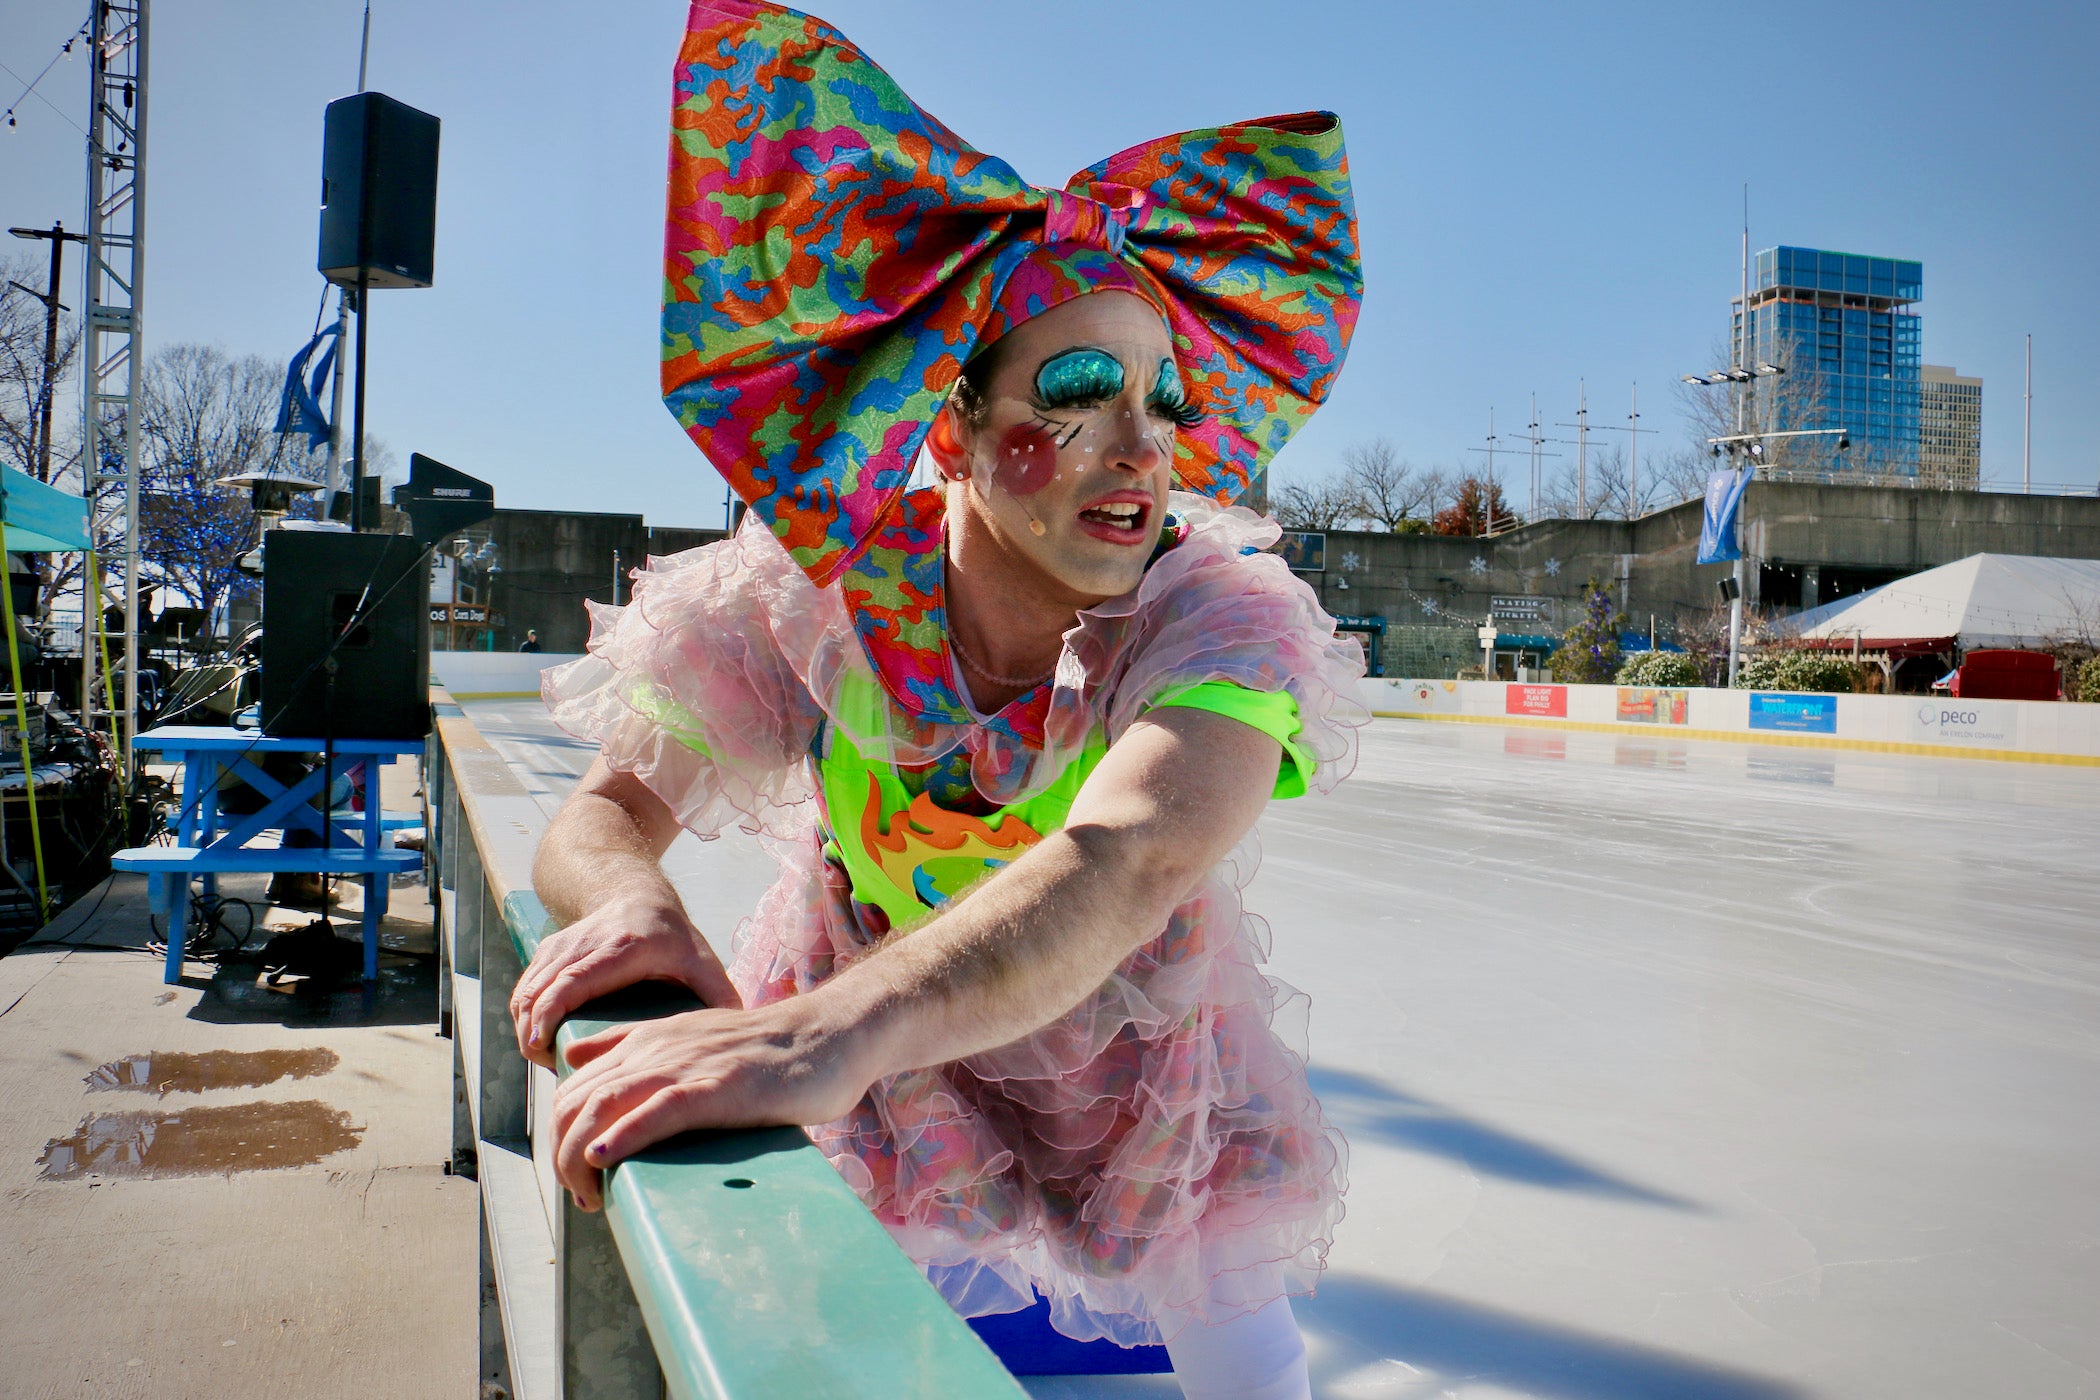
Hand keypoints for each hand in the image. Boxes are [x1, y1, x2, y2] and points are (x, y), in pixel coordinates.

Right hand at [509, 892, 741, 1068]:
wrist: (636, 893)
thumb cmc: (672, 935)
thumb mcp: (702, 958)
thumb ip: (720, 992)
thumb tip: (742, 1032)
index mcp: (623, 948)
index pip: (573, 980)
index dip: (550, 1011)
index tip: (539, 1044)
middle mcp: (585, 943)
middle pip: (541, 988)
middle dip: (532, 1030)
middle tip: (546, 1064)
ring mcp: (561, 945)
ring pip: (526, 989)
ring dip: (526, 1026)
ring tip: (546, 1059)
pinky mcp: (547, 950)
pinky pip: (525, 987)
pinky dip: (524, 1015)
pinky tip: (539, 1040)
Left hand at [551, 996, 871, 1209]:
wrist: (829, 1035)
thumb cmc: (766, 1049)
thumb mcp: (692, 1036)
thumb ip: (637, 1045)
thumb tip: (578, 1057)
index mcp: (647, 1040)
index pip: (573, 1086)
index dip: (560, 1134)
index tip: (578, 1175)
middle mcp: (655, 1050)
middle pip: (575, 1101)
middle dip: (561, 1154)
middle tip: (584, 1197)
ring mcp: (685, 1067)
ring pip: (602, 1107)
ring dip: (579, 1158)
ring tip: (587, 1195)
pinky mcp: (717, 1088)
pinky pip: (655, 1111)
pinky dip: (622, 1136)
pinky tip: (602, 1160)